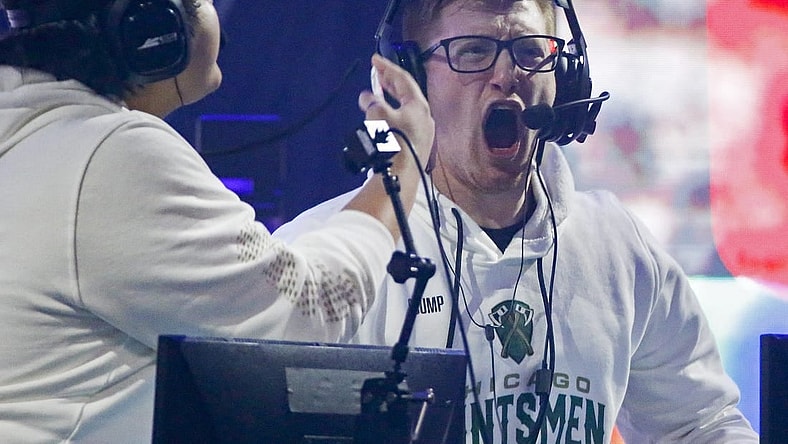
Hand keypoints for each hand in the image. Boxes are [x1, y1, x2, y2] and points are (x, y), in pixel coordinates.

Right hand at [358, 54, 433, 170]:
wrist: (401, 175)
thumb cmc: (392, 143)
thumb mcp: (378, 116)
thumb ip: (371, 102)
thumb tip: (367, 98)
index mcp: (418, 105)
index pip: (403, 79)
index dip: (387, 67)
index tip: (374, 60)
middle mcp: (424, 116)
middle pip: (406, 93)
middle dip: (389, 82)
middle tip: (377, 72)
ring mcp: (423, 131)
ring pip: (405, 108)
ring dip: (389, 98)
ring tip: (377, 93)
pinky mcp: (417, 144)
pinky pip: (404, 121)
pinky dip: (392, 113)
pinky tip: (383, 118)